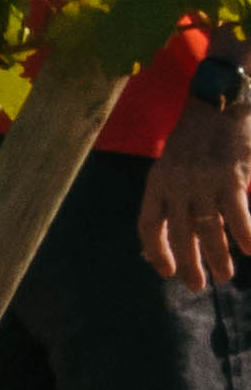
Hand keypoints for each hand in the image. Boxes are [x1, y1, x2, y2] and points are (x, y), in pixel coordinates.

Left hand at [150, 85, 250, 292]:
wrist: (220, 103)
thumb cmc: (197, 138)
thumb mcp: (172, 165)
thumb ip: (170, 197)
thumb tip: (167, 238)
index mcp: (157, 181)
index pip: (149, 225)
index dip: (155, 252)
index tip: (166, 272)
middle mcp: (176, 184)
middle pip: (179, 234)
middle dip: (188, 264)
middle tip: (197, 286)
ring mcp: (203, 181)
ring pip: (209, 230)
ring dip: (218, 257)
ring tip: (226, 275)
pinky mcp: (231, 177)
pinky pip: (238, 216)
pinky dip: (246, 236)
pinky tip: (250, 249)